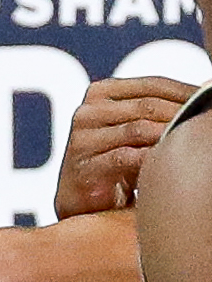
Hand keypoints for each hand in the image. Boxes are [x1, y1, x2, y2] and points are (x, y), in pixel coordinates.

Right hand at [58, 75, 197, 215]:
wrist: (82, 196)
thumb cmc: (116, 160)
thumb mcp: (134, 129)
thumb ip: (157, 112)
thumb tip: (205, 94)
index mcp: (101, 92)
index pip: (153, 85)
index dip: (187, 93)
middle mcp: (90, 110)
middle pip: (148, 105)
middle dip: (185, 114)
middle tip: (209, 125)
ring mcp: (84, 137)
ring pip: (138, 129)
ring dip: (171, 136)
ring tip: (196, 143)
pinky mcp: (85, 165)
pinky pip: (125, 158)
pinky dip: (151, 159)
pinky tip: (170, 164)